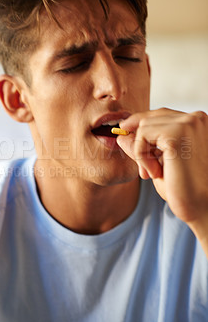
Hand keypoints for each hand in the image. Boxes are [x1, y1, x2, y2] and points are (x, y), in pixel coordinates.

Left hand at [117, 108, 207, 254]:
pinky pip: (142, 135)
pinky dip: (141, 156)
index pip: (160, 115)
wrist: (201, 206)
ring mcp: (188, 123)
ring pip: (143, 126)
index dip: (140, 126)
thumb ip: (142, 146)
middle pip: (150, 117)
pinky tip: (155, 173)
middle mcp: (196, 117)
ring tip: (153, 173)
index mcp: (197, 122)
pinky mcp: (177, 133)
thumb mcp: (158, 163)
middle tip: (144, 171)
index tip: (124, 135)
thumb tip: (120, 135)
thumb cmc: (183, 188)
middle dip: (139, 142)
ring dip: (141, 152)